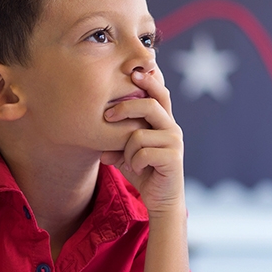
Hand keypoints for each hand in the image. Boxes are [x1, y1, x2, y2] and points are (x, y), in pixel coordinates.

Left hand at [101, 67, 184, 217]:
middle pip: (150, 105)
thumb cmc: (143, 172)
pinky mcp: (174, 158)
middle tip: (107, 116)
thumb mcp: (125, 153)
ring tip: (129, 161)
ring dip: (127, 150)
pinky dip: (134, 163)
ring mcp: (175, 142)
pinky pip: (143, 153)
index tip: (133, 71)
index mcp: (163, 121)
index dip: (149, 80)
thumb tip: (97, 135)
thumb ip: (114, 141)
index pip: (159, 93)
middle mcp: (172, 128)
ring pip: (139, 134)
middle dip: (125, 107)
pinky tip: (138, 170)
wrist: (161, 200)